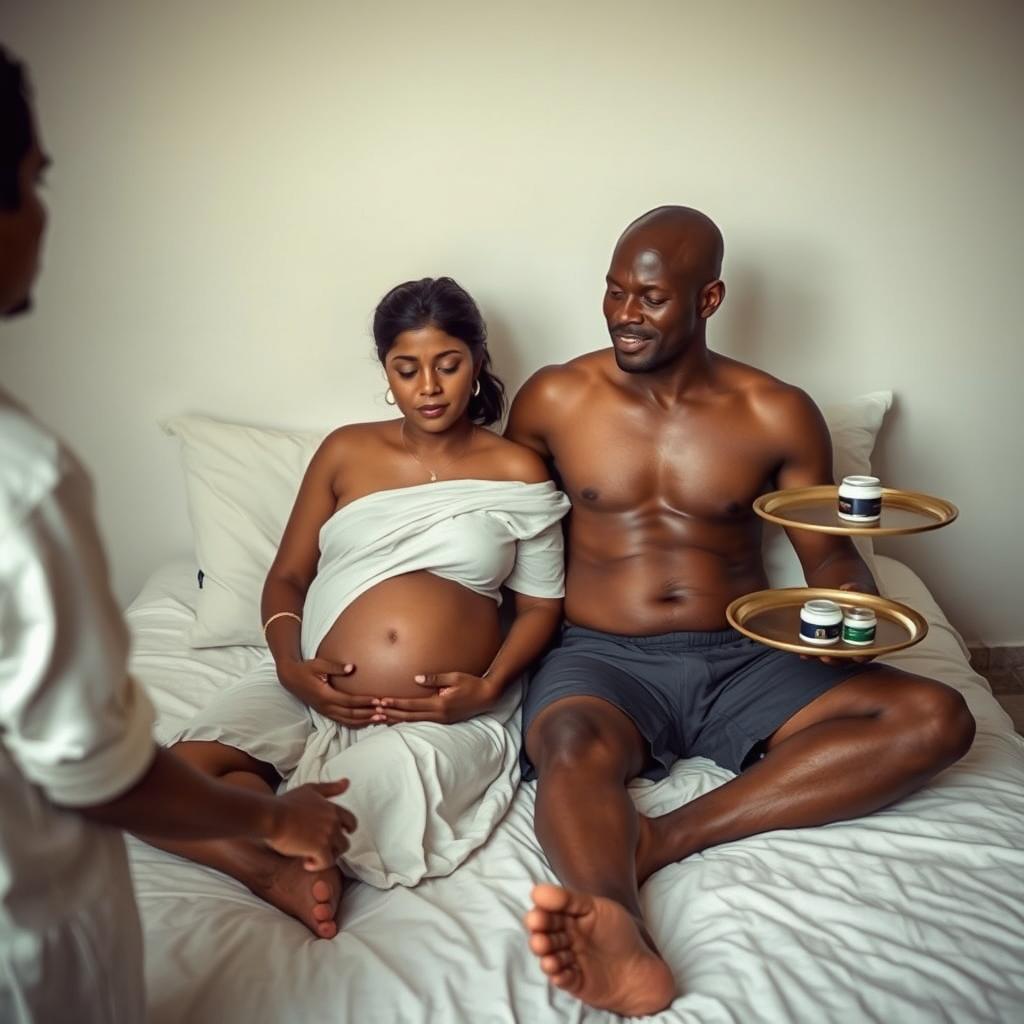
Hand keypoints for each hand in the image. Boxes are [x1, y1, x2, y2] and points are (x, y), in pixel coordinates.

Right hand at [266, 778, 357, 870]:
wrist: (272, 816)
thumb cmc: (286, 803)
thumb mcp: (310, 789)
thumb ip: (330, 788)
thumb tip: (347, 782)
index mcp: (332, 808)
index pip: (351, 821)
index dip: (347, 830)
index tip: (339, 835)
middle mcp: (334, 822)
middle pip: (345, 841)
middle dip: (334, 847)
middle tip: (321, 849)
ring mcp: (328, 835)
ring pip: (337, 853)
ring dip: (326, 857)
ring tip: (312, 856)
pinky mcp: (319, 849)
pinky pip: (326, 863)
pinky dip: (317, 865)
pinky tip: (306, 863)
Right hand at [277, 658, 376, 726]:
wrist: (291, 679)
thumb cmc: (306, 669)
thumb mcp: (319, 665)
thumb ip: (336, 667)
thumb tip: (352, 667)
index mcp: (325, 695)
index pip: (349, 701)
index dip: (364, 701)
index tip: (378, 700)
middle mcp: (326, 706)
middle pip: (351, 714)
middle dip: (368, 713)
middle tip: (385, 712)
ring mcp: (325, 711)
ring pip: (348, 720)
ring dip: (364, 720)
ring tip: (380, 718)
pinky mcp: (326, 713)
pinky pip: (343, 721)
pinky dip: (356, 723)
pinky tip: (367, 721)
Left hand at [373, 672, 500, 724]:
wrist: (488, 696)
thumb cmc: (472, 683)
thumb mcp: (454, 677)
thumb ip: (435, 679)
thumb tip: (416, 678)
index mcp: (440, 704)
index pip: (412, 705)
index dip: (396, 703)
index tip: (382, 701)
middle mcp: (438, 715)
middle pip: (409, 716)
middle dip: (392, 714)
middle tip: (375, 711)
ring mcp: (441, 720)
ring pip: (414, 721)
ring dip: (397, 719)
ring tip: (382, 717)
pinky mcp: (443, 720)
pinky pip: (421, 721)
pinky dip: (408, 720)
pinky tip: (400, 719)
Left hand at [802, 582, 873, 665]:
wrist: (842, 590)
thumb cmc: (856, 594)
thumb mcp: (860, 590)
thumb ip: (857, 589)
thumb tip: (848, 587)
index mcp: (868, 634)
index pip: (869, 650)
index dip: (864, 655)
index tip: (857, 656)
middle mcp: (854, 642)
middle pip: (847, 657)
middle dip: (837, 659)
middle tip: (827, 657)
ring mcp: (839, 643)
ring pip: (831, 656)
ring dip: (821, 656)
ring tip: (811, 653)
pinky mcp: (825, 640)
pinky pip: (818, 649)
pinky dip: (810, 651)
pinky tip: (802, 651)